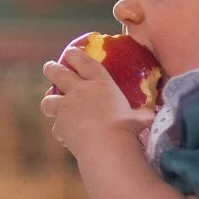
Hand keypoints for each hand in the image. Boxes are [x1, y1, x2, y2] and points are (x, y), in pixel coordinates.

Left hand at [40, 47, 155, 157]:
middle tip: (49, 68)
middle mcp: (79, 91)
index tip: (70, 52)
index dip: (74, 54)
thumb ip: (141, 115)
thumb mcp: (139, 118)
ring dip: (50, 102)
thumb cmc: (127, 128)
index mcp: (100, 83)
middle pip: (57, 73)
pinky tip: (67, 135)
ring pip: (48, 100)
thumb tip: (150, 115)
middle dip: (51, 69)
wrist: (107, 147)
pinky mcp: (60, 126)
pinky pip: (56, 127)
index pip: (83, 61)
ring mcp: (66, 108)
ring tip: (52, 104)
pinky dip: (61, 131)